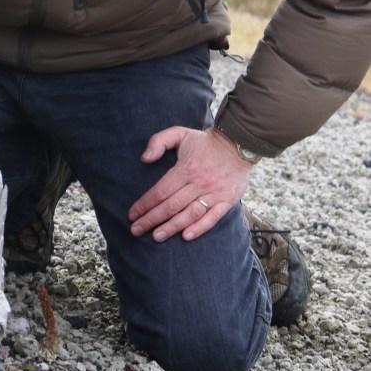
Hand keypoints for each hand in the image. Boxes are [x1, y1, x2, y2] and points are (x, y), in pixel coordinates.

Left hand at [128, 126, 252, 242]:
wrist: (238, 143)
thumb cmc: (204, 141)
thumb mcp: (179, 133)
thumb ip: (158, 141)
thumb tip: (144, 158)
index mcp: (185, 168)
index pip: (160, 191)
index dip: (144, 204)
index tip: (132, 214)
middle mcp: (198, 183)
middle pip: (171, 206)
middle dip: (151, 219)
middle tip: (136, 230)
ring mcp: (213, 193)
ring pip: (189, 214)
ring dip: (172, 227)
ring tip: (156, 237)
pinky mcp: (226, 200)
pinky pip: (212, 218)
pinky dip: (199, 228)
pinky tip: (185, 237)